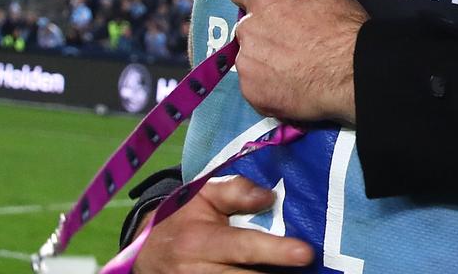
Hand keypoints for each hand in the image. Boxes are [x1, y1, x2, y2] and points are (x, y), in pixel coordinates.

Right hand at [132, 176, 312, 272]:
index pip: (244, 247)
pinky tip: (273, 271)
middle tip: (311, 267)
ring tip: (298, 271)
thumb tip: (270, 196)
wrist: (146, 254)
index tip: (306, 253)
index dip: (276, 251)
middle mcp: (199, 272)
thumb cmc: (182, 219)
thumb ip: (236, 191)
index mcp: (200, 241)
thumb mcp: (203, 195)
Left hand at [226, 0, 367, 123]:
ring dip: (267, 63)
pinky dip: (272, 89)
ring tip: (297, 71)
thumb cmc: (344, 30)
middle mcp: (249, 29)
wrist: (353, 72)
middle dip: (265, 35)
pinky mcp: (253, 92)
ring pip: (251, 60)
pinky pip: (257, 88)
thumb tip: (289, 2)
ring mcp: (248, 63)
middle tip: (292, 45)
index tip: (255, 4)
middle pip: (247, 29)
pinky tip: (294, 89)